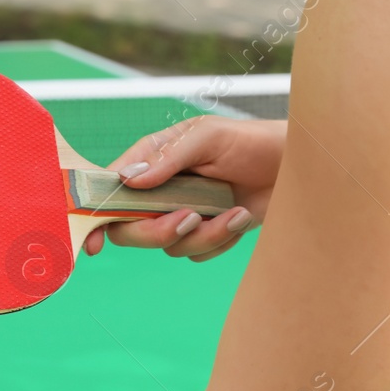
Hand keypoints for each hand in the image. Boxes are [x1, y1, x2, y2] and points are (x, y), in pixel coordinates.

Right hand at [82, 116, 286, 262]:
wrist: (296, 164)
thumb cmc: (250, 140)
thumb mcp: (206, 137)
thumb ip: (166, 158)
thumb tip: (128, 180)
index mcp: (151, 160)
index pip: (110, 189)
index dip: (96, 215)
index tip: (93, 241)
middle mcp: (160, 190)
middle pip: (131, 228)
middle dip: (159, 231)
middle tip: (191, 219)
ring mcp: (182, 213)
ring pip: (170, 245)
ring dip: (205, 235)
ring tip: (235, 211)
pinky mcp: (206, 232)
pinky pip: (197, 252)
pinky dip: (220, 240)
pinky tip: (241, 217)